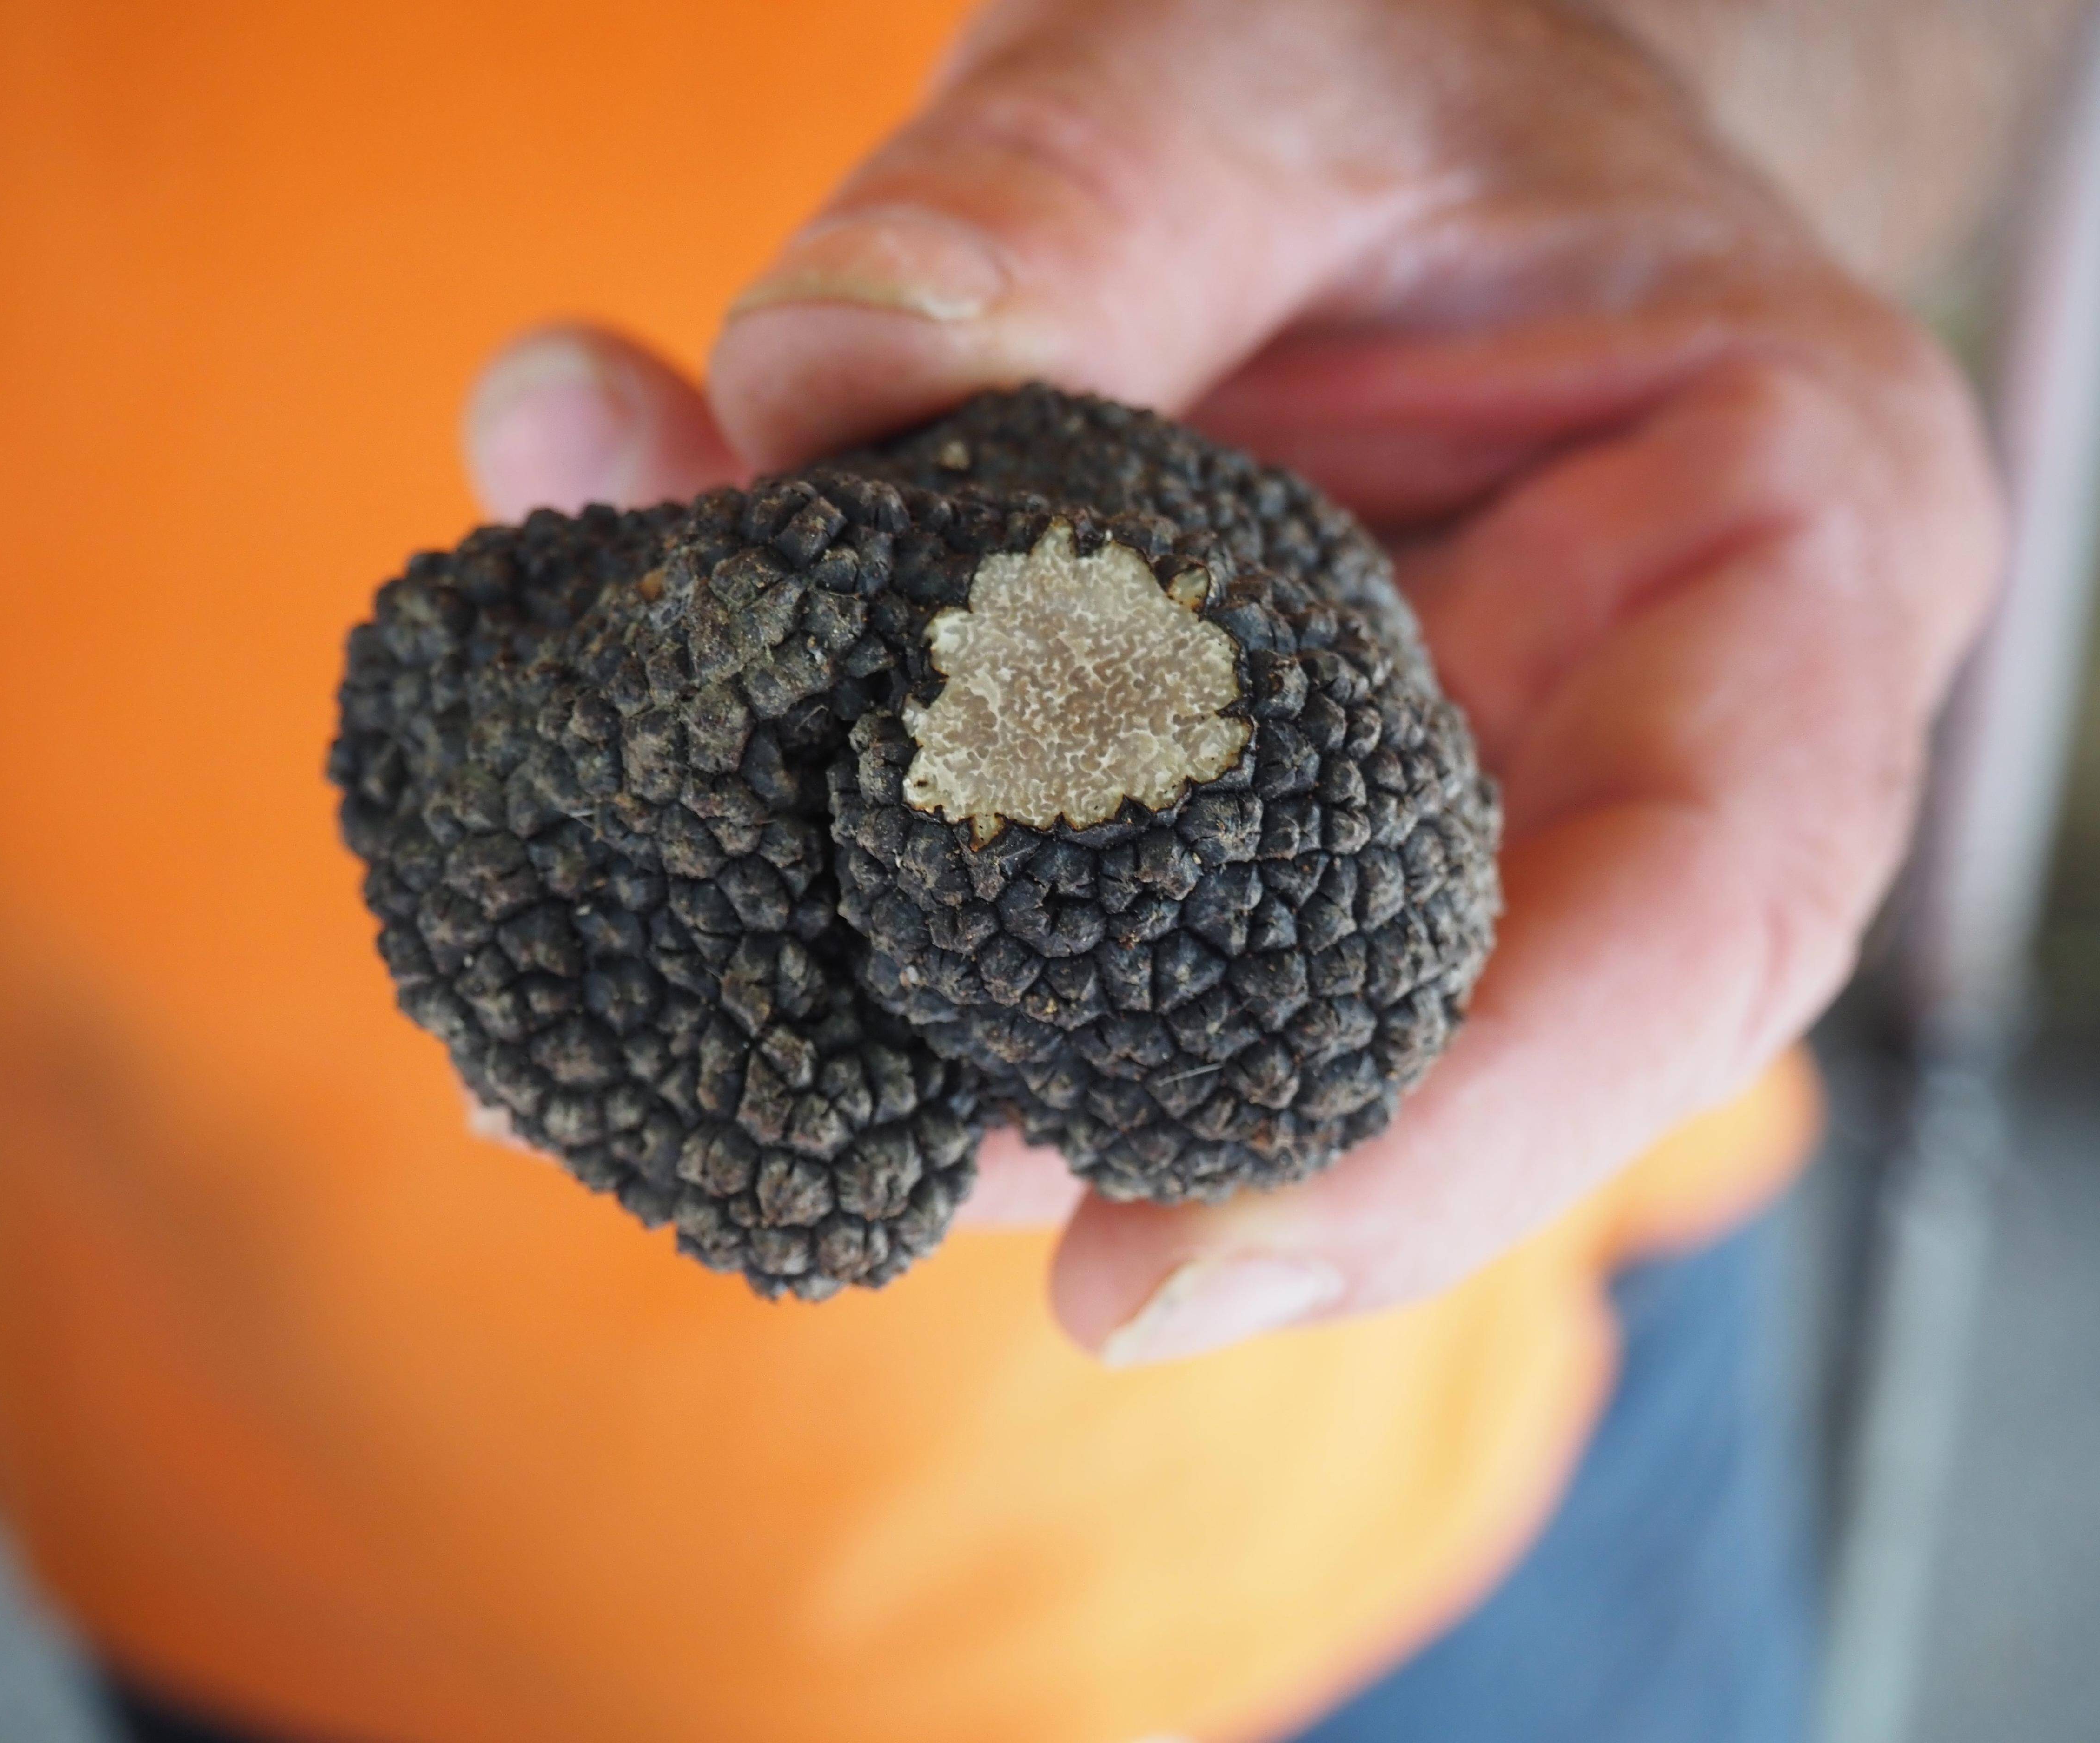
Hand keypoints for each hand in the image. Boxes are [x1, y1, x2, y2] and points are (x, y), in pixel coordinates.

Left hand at [466, 0, 2000, 1362]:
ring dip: (858, 966)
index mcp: (1760, 572)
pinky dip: (777, 829)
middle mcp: (1573, 739)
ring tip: (604, 904)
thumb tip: (805, 392)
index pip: (1674, 935)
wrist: (1360, 84)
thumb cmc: (1406, 52)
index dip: (1430, 1152)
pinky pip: (985, 876)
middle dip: (1070, 1114)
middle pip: (1359, 1031)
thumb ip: (1087, 201)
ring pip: (1128, 990)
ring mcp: (1358, 795)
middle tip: (813, 1138)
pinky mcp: (1163, 794)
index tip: (1136, 1286)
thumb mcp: (1279, 52)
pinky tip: (598, 723)